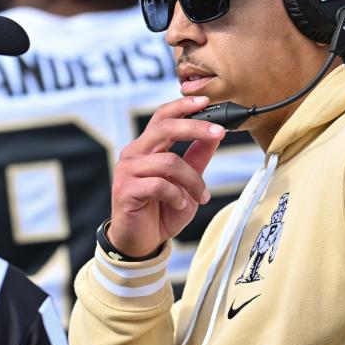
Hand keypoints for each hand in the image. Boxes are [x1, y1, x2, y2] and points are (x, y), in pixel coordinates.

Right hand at [107, 96, 224, 256]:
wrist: (142, 243)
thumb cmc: (161, 211)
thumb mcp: (187, 182)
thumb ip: (197, 158)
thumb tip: (214, 135)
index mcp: (146, 148)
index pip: (162, 117)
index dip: (182, 106)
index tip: (206, 102)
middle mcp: (133, 155)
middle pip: (164, 128)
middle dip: (195, 127)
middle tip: (219, 133)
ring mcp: (127, 172)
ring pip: (169, 162)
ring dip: (192, 180)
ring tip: (199, 196)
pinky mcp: (125, 191)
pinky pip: (159, 185)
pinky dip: (176, 195)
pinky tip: (179, 204)